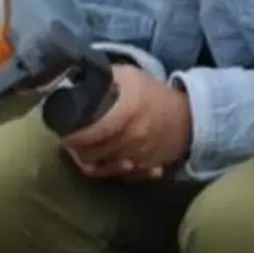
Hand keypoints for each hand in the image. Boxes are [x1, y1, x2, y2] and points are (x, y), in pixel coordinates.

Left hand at [58, 65, 193, 181]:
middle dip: (78, 150)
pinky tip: (107, 162)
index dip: (72, 136)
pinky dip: (114, 172)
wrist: (189, 116)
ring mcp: (142, 156)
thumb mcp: (126, 75)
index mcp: (125, 113)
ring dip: (93, 162)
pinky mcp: (149, 169)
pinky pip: (124, 177)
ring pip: (105, 169)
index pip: (89, 134)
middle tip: (71, 142)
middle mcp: (133, 138)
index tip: (64, 131)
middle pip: (93, 155)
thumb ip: (99, 77)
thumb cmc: (150, 93)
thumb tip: (70, 74)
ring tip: (85, 151)